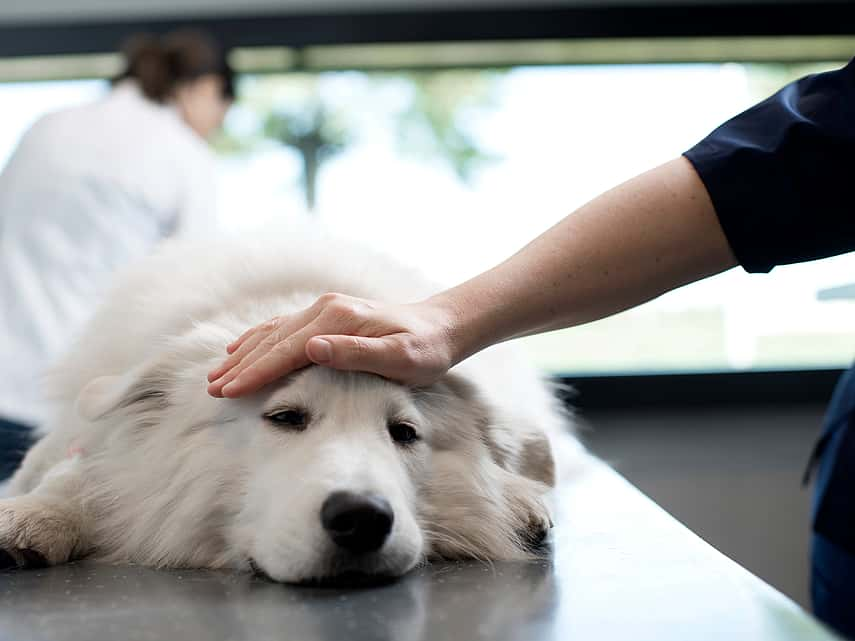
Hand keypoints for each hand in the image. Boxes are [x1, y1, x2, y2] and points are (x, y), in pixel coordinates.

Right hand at [206, 293, 457, 396]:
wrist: (441, 326)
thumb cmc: (424, 350)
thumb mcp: (399, 358)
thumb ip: (356, 353)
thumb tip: (310, 348)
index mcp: (339, 320)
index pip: (286, 350)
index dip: (256, 372)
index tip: (230, 391)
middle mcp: (326, 309)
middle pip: (272, 340)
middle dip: (241, 366)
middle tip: (212, 389)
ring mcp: (326, 309)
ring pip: (273, 332)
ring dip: (244, 353)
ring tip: (217, 373)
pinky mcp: (329, 314)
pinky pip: (284, 326)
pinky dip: (259, 338)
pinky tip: (243, 347)